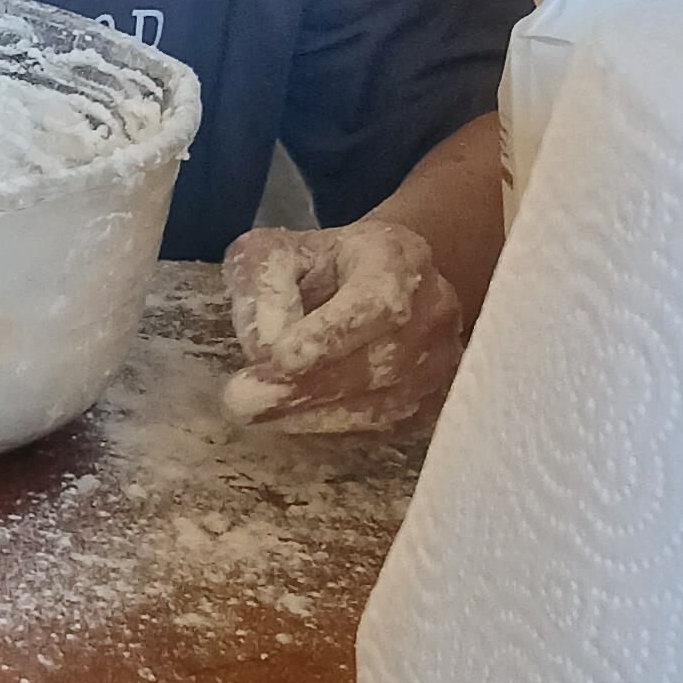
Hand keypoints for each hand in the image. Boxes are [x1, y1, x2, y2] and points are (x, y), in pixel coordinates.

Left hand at [221, 218, 465, 434]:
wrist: (376, 282)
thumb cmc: (320, 266)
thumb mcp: (276, 252)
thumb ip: (262, 283)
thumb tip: (261, 345)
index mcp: (398, 258)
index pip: (376, 301)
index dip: (331, 333)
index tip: (279, 357)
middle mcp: (433, 310)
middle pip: (380, 361)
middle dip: (307, 387)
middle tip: (242, 402)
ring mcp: (441, 360)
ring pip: (384, 403)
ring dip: (314, 416)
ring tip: (255, 415)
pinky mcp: (434, 401)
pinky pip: (386, 427)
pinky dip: (334, 430)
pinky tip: (290, 422)